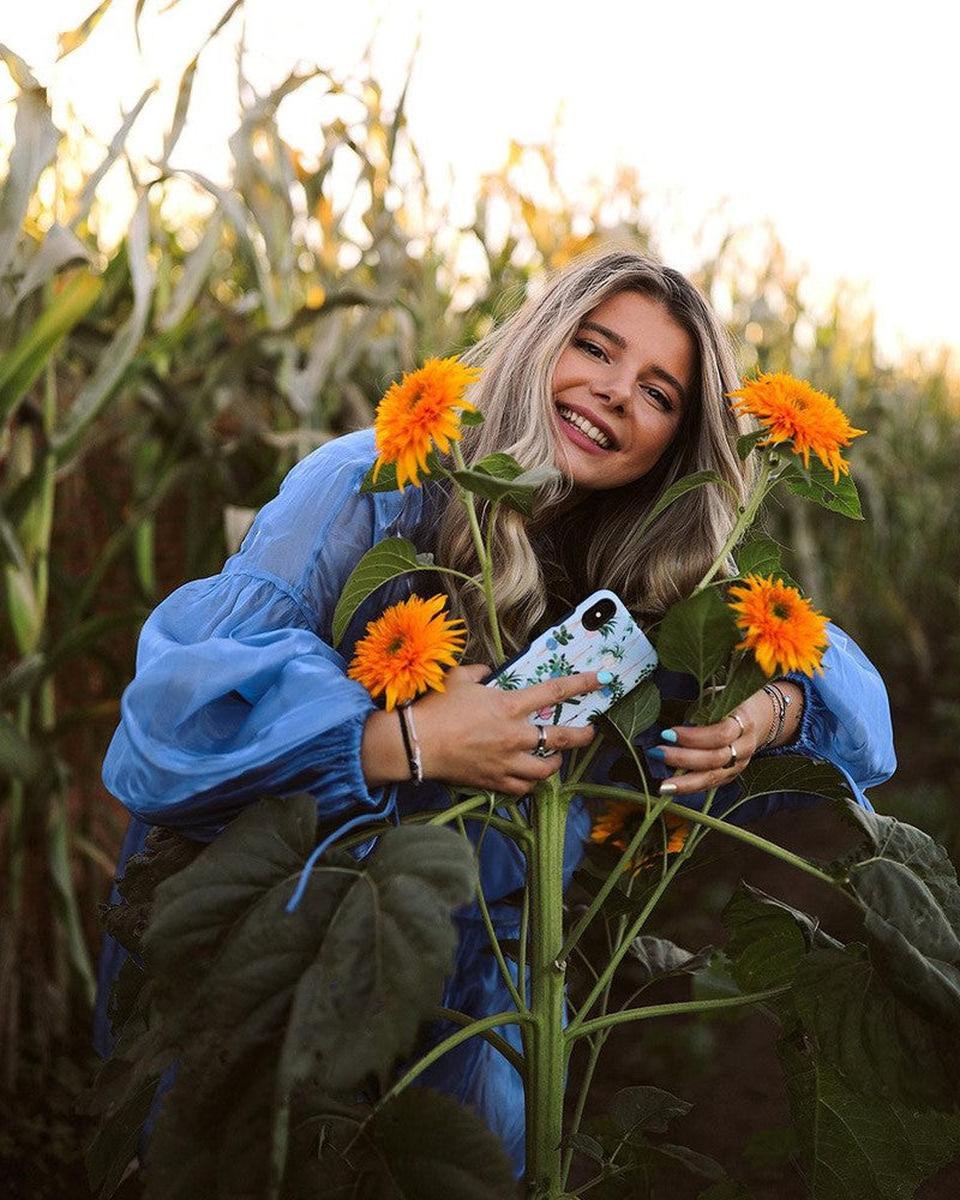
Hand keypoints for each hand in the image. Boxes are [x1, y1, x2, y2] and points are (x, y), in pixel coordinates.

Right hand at [411, 664, 600, 796]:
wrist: (415, 743)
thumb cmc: (435, 707)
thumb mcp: (458, 678)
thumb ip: (478, 672)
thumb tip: (486, 672)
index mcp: (509, 705)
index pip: (555, 691)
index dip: (582, 683)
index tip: (600, 679)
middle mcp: (515, 735)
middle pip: (562, 739)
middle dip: (582, 736)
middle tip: (589, 733)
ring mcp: (506, 761)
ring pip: (546, 770)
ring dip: (555, 764)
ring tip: (555, 760)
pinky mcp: (494, 781)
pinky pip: (522, 788)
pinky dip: (529, 784)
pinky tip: (527, 778)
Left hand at [652, 681, 802, 796]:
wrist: (763, 717)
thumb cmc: (733, 703)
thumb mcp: (721, 696)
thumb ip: (702, 709)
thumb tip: (671, 724)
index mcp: (743, 721)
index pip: (720, 734)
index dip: (693, 736)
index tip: (667, 733)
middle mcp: (744, 746)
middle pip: (715, 759)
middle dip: (683, 758)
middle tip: (657, 753)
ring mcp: (740, 764)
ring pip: (714, 778)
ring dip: (685, 783)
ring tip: (662, 786)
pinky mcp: (733, 775)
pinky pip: (712, 785)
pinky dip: (691, 788)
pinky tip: (672, 789)